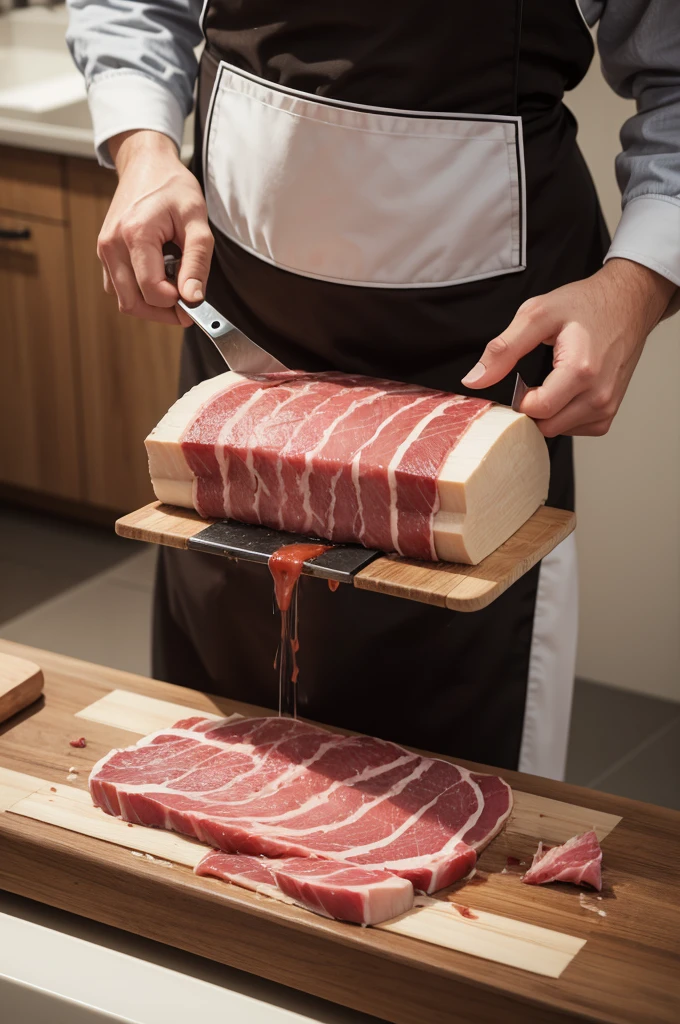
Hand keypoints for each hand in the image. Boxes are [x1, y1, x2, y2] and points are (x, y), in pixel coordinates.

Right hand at [97, 130, 213, 325]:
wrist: (146, 164)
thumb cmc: (172, 187)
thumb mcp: (197, 219)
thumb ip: (197, 260)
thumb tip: (193, 298)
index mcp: (135, 234)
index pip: (152, 291)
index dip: (176, 303)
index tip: (194, 297)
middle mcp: (111, 245)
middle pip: (133, 303)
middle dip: (163, 311)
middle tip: (186, 300)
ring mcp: (104, 251)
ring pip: (124, 300)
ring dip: (151, 304)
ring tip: (172, 281)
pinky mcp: (104, 254)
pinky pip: (119, 289)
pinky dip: (140, 293)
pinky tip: (159, 276)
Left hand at [461, 259, 675, 435]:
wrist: (627, 302)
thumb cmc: (584, 304)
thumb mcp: (536, 314)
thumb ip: (503, 349)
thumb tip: (474, 380)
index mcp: (581, 370)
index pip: (536, 409)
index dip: (518, 398)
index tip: (517, 380)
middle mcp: (599, 394)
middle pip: (546, 425)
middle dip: (530, 408)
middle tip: (529, 380)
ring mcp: (607, 406)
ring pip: (558, 431)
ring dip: (546, 413)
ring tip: (550, 381)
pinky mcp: (608, 413)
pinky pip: (573, 428)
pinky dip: (562, 416)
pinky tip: (563, 392)